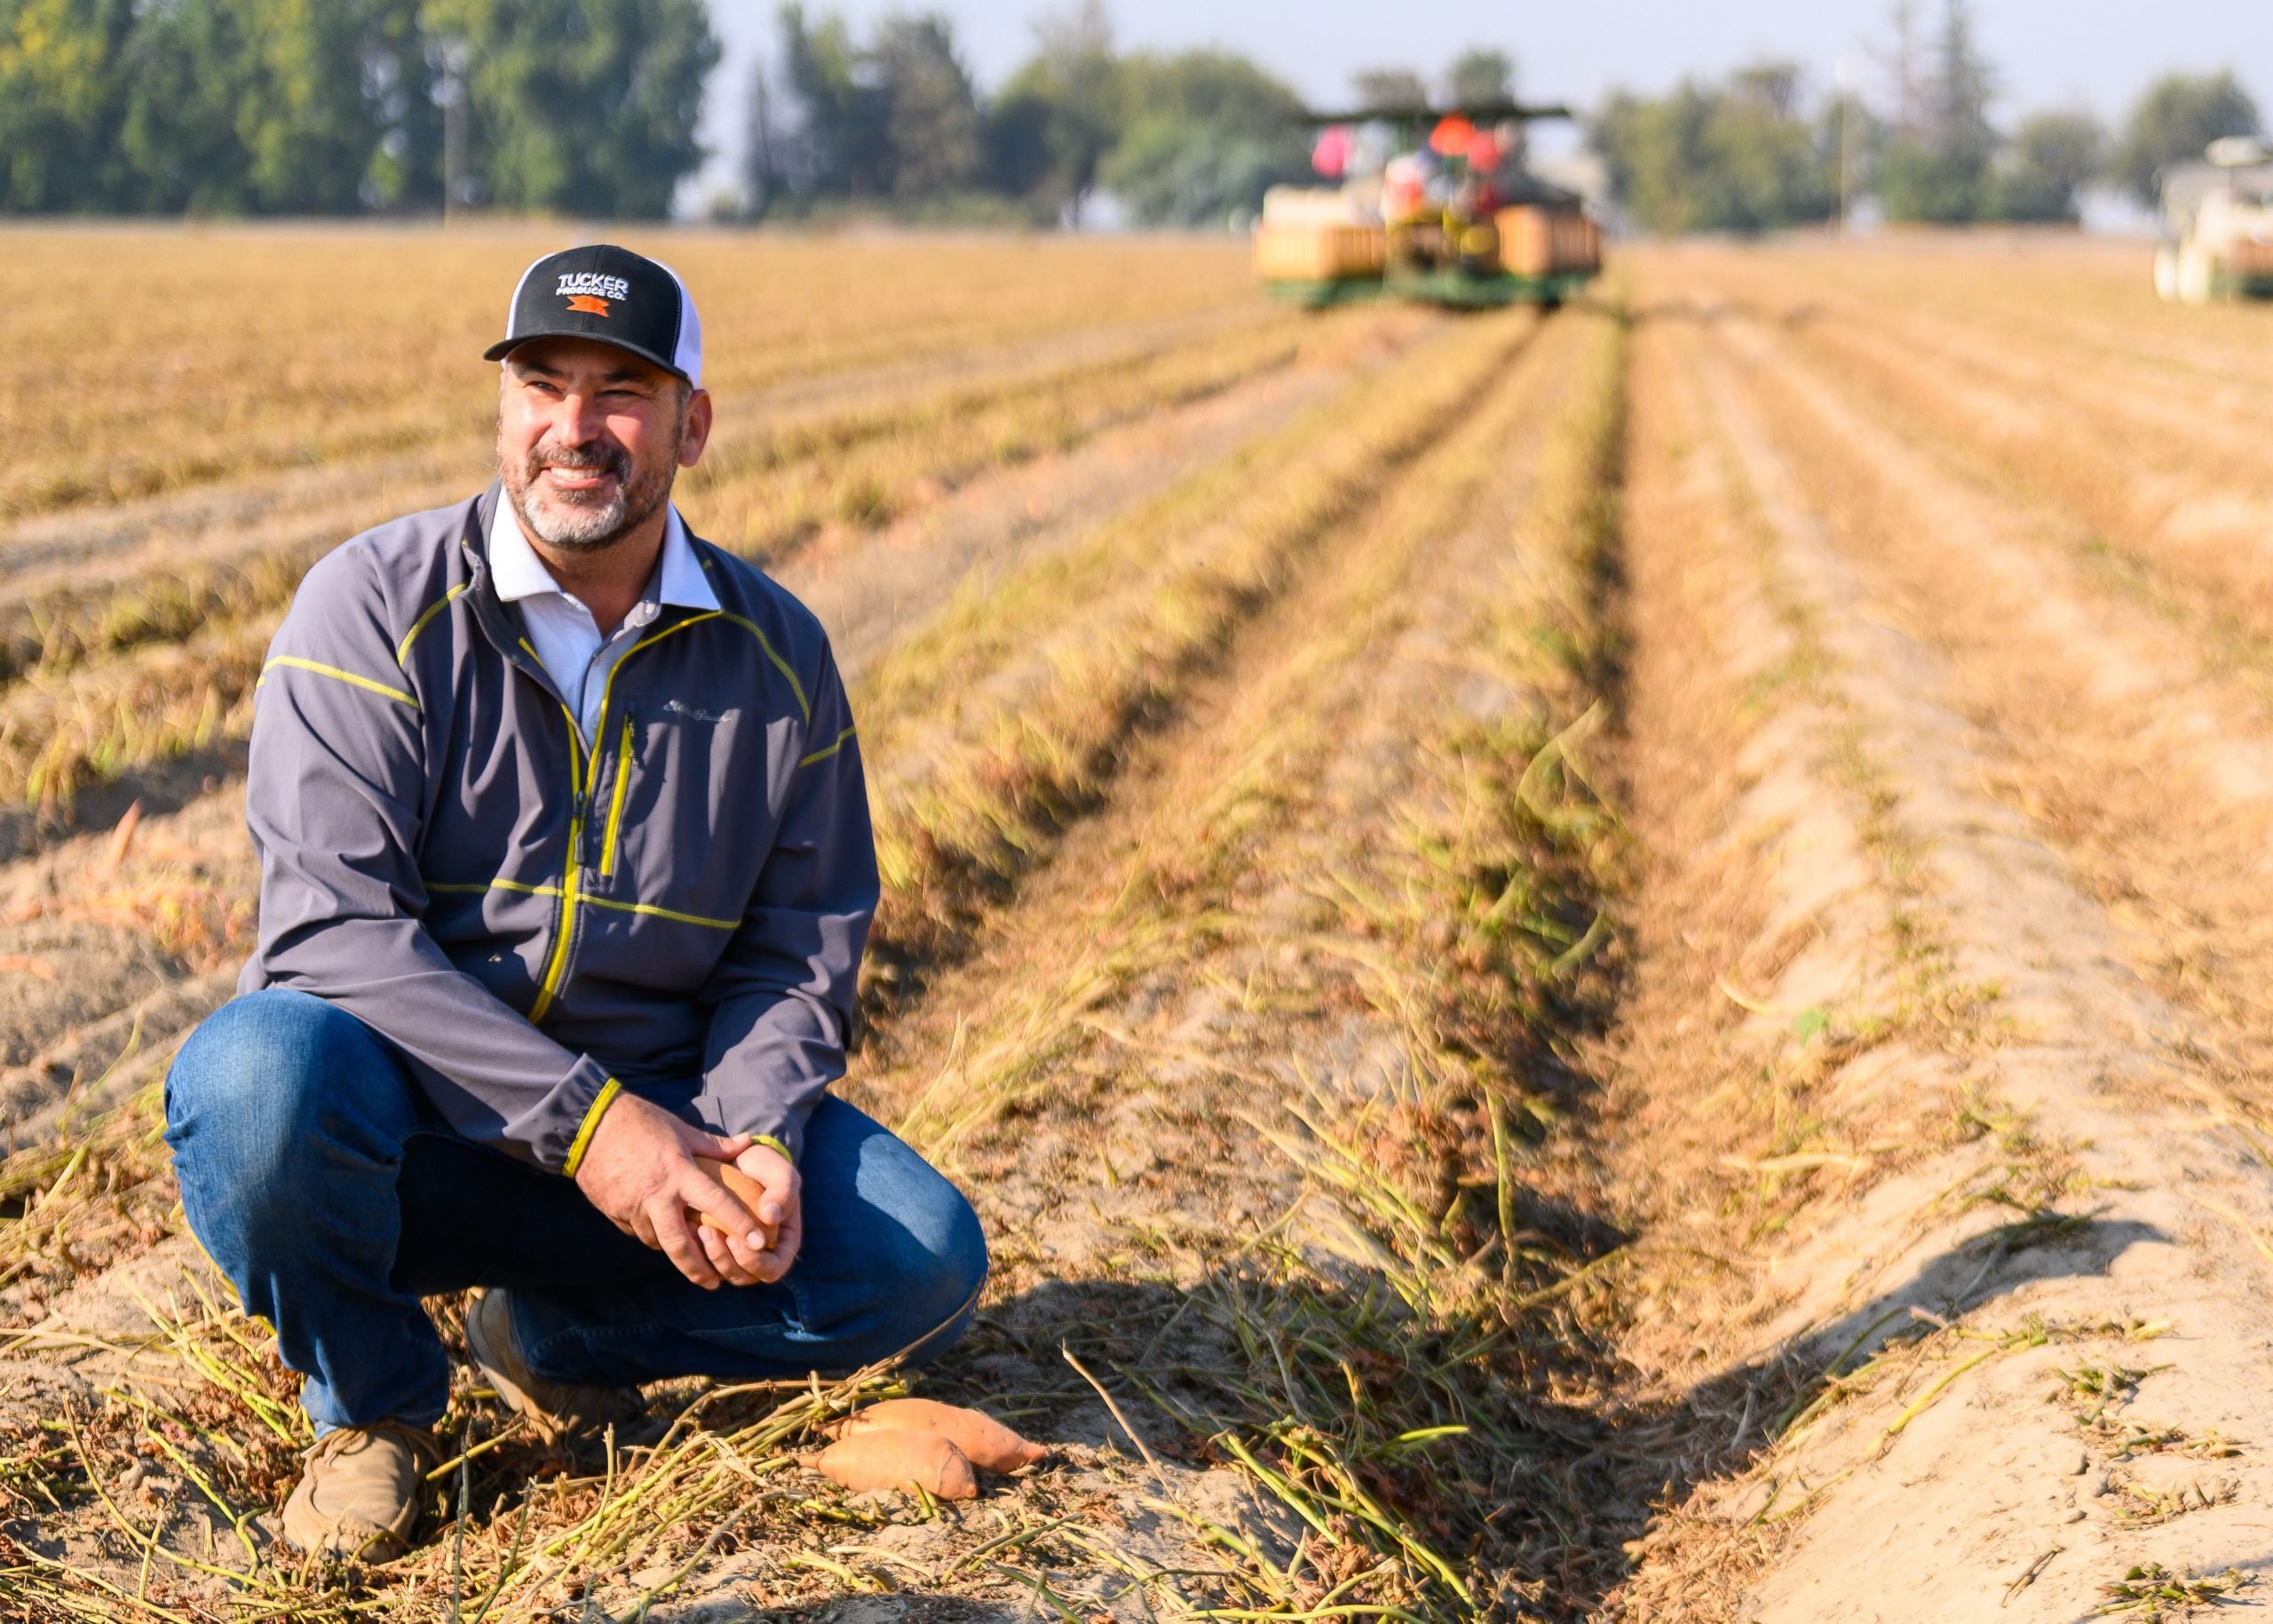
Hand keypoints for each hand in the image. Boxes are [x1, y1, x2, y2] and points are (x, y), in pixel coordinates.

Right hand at [572, 1092, 757, 1288]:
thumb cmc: (640, 1122)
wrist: (588, 1127)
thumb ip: (714, 1145)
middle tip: (717, 1282)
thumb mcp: (680, 1129)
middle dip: (700, 1268)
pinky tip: (664, 1237)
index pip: (717, 1203)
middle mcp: (657, 1197)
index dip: (741, 1224)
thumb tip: (748, 1143)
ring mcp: (633, 1209)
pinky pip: (639, 1233)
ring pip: (659, 1243)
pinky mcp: (616, 1214)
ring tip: (694, 1264)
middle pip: (680, 1244)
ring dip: (676, 1253)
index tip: (761, 1241)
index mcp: (679, 1173)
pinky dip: (654, 1237)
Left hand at [696, 1141, 801, 1284]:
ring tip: (695, 1227)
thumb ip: (783, 1191)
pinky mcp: (716, 1248)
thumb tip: (770, 1217)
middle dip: (724, 1261)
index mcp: (783, 1244)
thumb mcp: (779, 1172)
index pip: (772, 1269)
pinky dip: (694, 1252)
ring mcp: (737, 1254)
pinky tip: (684, 1227)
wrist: (738, 1158)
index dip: (754, 1262)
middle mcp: (761, 1254)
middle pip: (744, 1277)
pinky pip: (704, 1263)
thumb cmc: (764, 1167)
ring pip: (722, 1275)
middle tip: (708, 1231)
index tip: (735, 1238)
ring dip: (708, 1257)